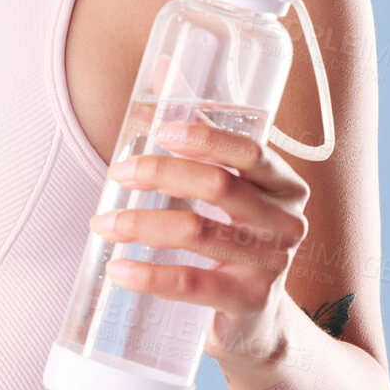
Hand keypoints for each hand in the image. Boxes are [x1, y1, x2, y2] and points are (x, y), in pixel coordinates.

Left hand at [88, 118, 310, 370]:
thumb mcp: (228, 188)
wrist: (257, 321)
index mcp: (283, 186)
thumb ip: (200, 134)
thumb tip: (162, 68)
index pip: (250, 152)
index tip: (159, 131)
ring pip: (197, 231)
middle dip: (159, 174)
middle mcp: (286, 223)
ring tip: (103, 222)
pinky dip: (149, 275)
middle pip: (218, 186)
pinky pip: (192, 282)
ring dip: (140, 223)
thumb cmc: (233, 239)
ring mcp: (272, 265)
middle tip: (118, 173)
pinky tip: (118, 269)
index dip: (205, 138)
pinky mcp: (249, 302)